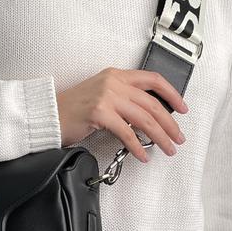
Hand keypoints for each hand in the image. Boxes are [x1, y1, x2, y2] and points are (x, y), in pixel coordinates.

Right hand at [55, 67, 188, 161]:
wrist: (48, 114)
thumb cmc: (73, 109)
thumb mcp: (101, 94)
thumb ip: (123, 98)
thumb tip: (149, 116)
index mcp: (116, 75)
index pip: (153, 79)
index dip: (172, 94)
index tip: (183, 108)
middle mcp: (113, 82)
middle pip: (152, 103)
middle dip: (170, 124)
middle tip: (178, 137)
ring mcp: (106, 96)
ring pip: (144, 119)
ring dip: (160, 137)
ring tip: (168, 149)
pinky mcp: (100, 113)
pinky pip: (127, 133)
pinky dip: (138, 147)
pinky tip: (142, 155)